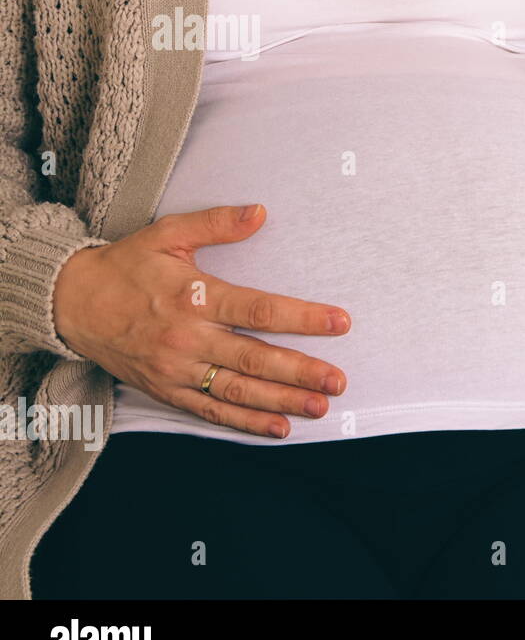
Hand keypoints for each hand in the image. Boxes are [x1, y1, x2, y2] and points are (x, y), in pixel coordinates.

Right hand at [51, 204, 350, 438]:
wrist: (69, 304)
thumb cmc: (125, 266)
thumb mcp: (167, 234)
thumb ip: (216, 224)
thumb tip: (260, 212)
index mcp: (194, 297)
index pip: (258, 309)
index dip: (302, 318)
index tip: (339, 322)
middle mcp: (187, 338)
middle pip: (254, 358)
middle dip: (300, 371)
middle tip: (337, 380)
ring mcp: (176, 369)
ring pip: (237, 390)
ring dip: (281, 401)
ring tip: (319, 406)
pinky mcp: (166, 391)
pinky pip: (212, 411)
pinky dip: (246, 422)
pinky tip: (278, 427)